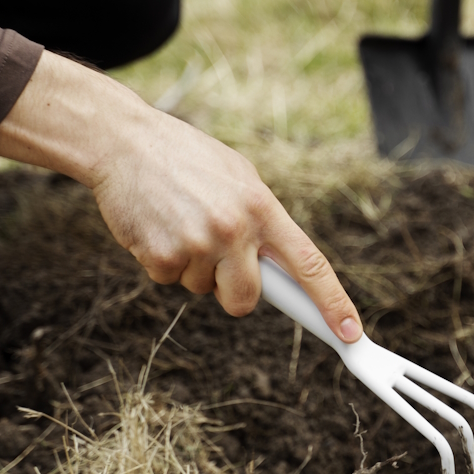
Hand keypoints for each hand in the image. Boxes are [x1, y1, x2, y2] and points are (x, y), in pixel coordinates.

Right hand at [0, 51, 362, 342]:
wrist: (123, 141)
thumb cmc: (185, 159)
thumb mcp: (239, 177)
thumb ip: (262, 221)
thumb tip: (282, 268)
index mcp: (262, 208)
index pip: (309, 265)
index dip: (332, 302)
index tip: (350, 332)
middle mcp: (235, 228)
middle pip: (246, 300)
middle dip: (233, 293)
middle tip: (217, 261)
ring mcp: (198, 244)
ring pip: (202, 290)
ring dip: (192, 267)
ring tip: (180, 221)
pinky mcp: (161, 255)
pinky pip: (169, 280)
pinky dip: (162, 261)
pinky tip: (157, 226)